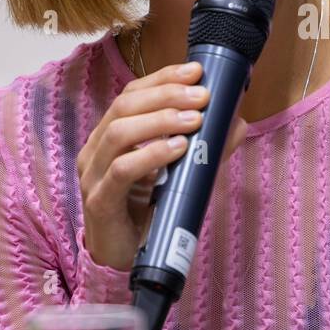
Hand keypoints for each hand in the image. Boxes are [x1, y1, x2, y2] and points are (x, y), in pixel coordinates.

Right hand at [76, 60, 248, 270]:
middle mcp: (96, 149)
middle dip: (166, 95)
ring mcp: (93, 175)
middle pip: (124, 106)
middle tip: (202, 96)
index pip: (132, 94)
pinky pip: (121, 170)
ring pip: (119, 132)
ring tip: (194, 120)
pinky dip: (151, 154)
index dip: (163, 78)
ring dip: (160, 120)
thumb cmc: (148, 211)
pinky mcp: (99, 201)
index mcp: (111, 136)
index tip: (195, 71)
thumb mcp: (180, 173)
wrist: (124, 259)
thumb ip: (205, 148)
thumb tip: (236, 122)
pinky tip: (177, 149)